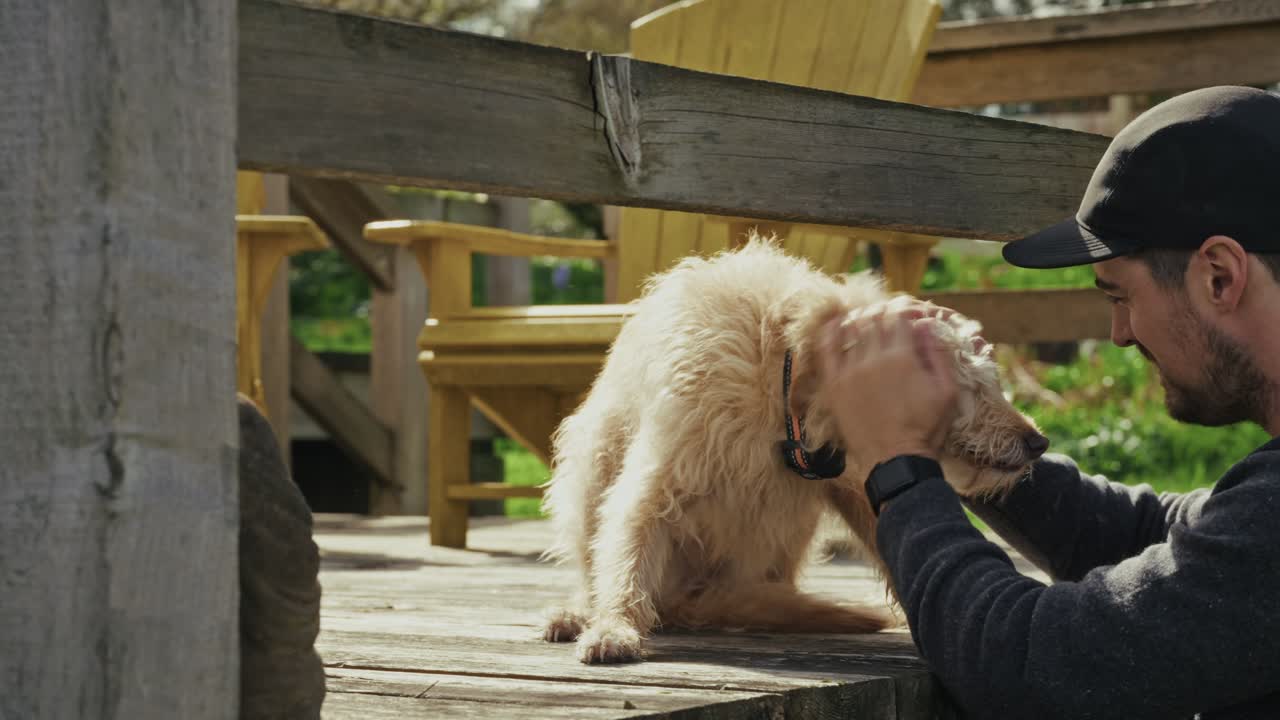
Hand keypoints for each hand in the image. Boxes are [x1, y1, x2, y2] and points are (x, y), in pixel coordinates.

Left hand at [815, 301, 959, 471]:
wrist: (897, 460)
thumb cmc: (927, 428)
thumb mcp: (947, 391)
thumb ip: (938, 354)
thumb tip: (926, 324)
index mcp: (904, 357)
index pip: (900, 316)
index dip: (905, 310)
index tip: (909, 315)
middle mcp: (875, 358)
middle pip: (875, 319)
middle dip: (884, 312)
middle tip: (888, 317)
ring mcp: (851, 371)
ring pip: (852, 329)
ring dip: (861, 318)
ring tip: (867, 319)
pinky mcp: (835, 385)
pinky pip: (827, 349)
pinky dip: (830, 331)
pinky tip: (835, 323)